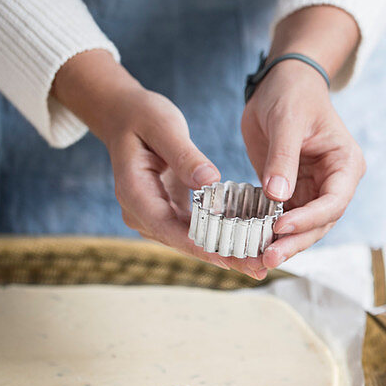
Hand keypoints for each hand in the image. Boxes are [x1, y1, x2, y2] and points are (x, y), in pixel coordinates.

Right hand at [52, 51, 266, 277]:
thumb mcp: (164, 126)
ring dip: (225, 253)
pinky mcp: (169, 213)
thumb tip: (209, 180)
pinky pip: (196, 231)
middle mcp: (141, 212)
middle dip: (221, 256)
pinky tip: (249, 247)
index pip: (168, 227)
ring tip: (260, 266)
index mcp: (134, 192)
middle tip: (258, 268)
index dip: (201, 245)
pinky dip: (222, 238)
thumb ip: (185, 155)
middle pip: (184, 242)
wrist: (125, 116)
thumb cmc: (142, 117)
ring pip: (192, 242)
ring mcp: (154, 216)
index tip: (230, 256)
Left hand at [241, 5, 364, 269]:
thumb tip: (277, 197)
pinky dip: (268, 231)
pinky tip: (250, 242)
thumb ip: (283, 159)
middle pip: (320, 223)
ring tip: (258, 259)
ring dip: (282, 243)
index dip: (308, 219)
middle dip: (294, 241)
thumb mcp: (287, 121)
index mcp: (345, 165)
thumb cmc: (292, 94)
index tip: (279, 227)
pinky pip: (282, 217)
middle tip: (267, 258)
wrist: (282, 82)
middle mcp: (335, 183)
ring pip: (302, 226)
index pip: (333, 202)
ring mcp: (314, 190)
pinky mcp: (292, 192)